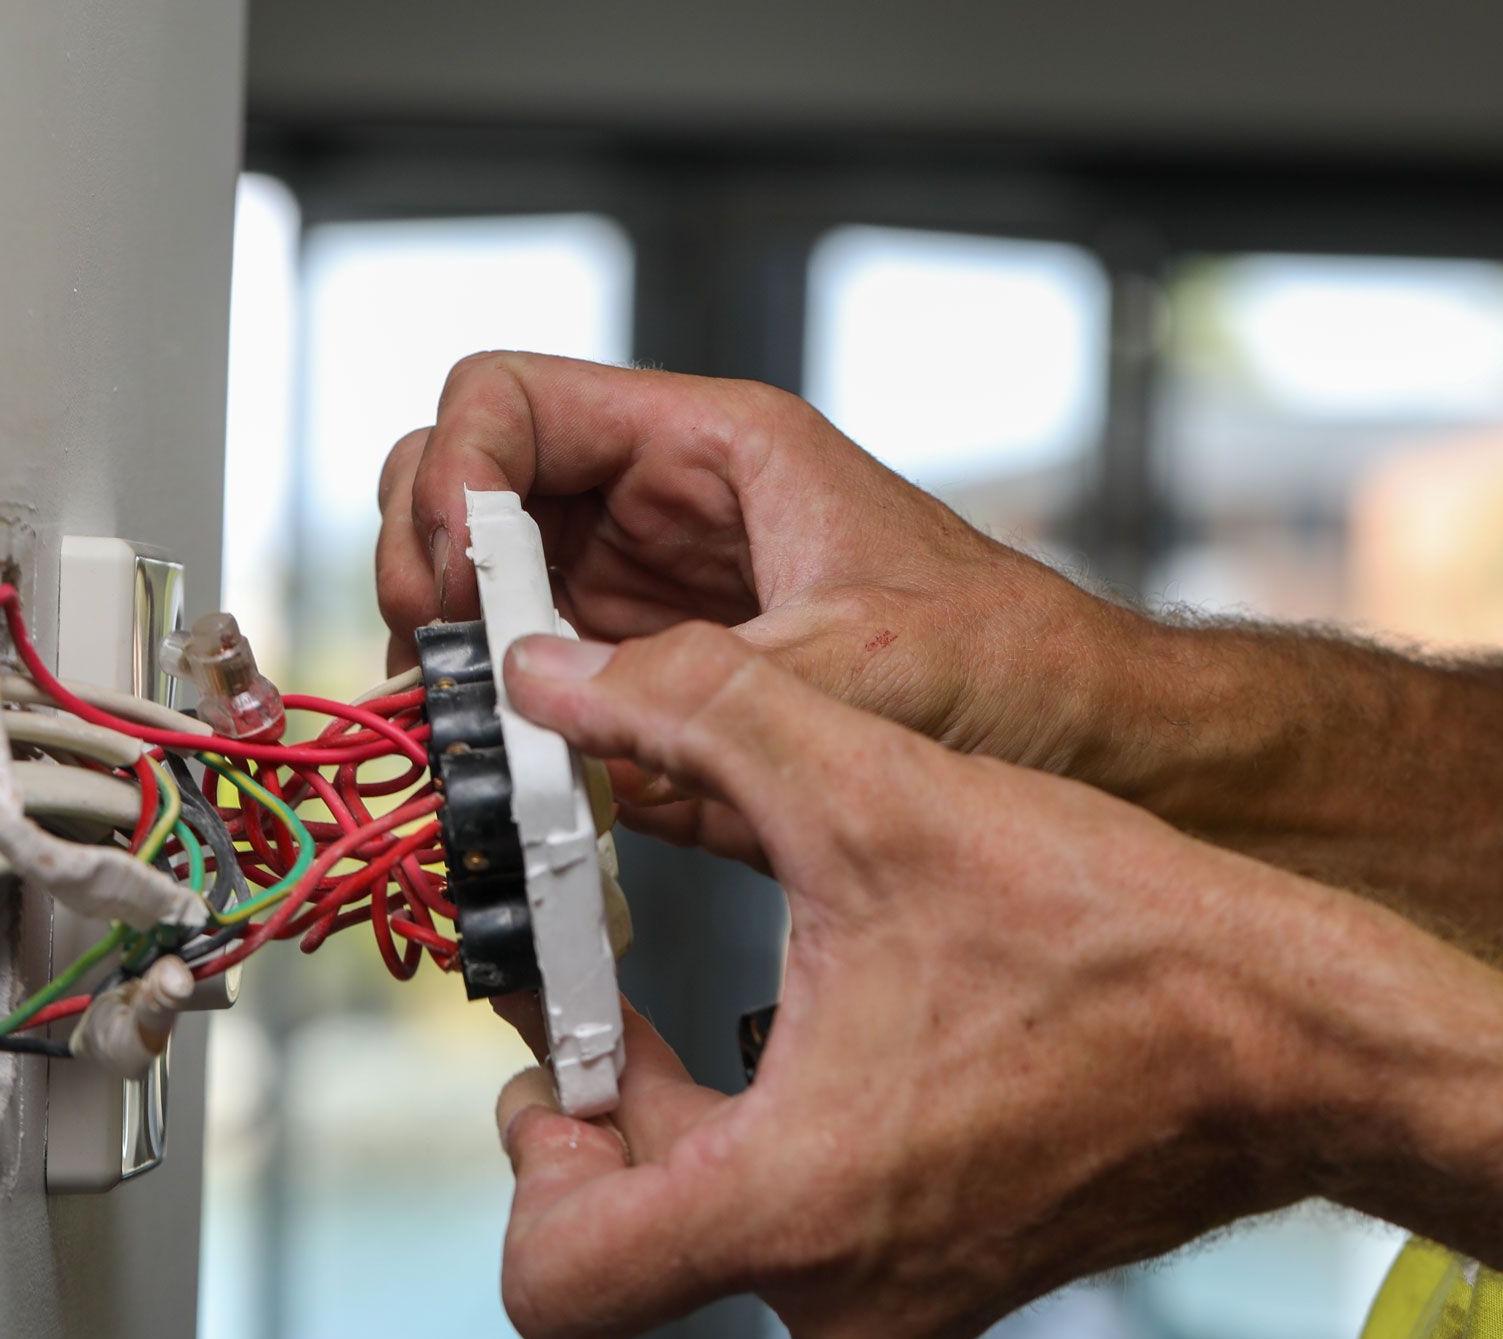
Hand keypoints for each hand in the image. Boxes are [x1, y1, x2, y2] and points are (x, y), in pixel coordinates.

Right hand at [375, 353, 1142, 787]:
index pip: (516, 400)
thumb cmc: (1013, 660)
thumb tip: (559, 695)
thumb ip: (722, 680)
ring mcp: (647, 606)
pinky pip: (540, 694)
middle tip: (438, 651)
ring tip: (461, 723)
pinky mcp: (654, 696)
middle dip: (428, 559)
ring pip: (487, 598)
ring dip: (453, 655)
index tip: (458, 572)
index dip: (457, 470)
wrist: (1075, 746)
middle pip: (470, 489)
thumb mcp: (874, 658)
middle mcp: (661, 516)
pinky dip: (506, 731)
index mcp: (713, 451)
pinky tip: (514, 774)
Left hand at [486, 621, 1316, 1338]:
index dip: (522, 1154)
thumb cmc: (1118, 940)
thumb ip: (693, 715)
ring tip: (744, 993)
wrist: (1307, 1039)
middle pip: (627, 1241)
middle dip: (610, 1112)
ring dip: (701, 1122)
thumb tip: (553, 679)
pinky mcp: (959, 1282)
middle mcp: (835, 1294)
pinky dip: (794, 1144)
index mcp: (787, 1206)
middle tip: (623, 997)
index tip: (554, 1047)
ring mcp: (903, 1302)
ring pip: (727, 1231)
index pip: (552, 1277)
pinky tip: (851, 1029)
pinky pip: (821, 1233)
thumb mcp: (873, 791)